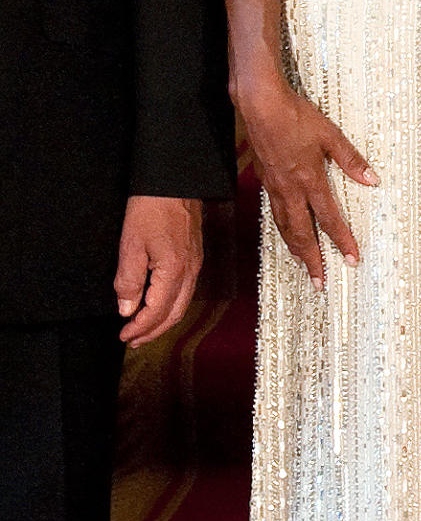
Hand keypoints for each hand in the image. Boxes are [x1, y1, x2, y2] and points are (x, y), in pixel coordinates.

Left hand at [115, 195, 203, 346]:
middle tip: (133, 340)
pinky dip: (172, 305)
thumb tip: (127, 309)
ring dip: (163, 320)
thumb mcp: (131, 244)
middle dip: (153, 331)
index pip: (156, 312)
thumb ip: (129, 281)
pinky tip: (160, 304)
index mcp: (174, 271)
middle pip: (174, 314)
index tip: (124, 336)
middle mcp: (190, 271)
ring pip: (182, 304)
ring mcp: (195, 264)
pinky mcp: (194, 256)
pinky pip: (186, 291)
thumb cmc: (153, 206)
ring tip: (145, 328)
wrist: (174, 180)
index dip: (139, 328)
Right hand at [241, 75, 377, 289]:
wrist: (260, 105)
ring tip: (302, 264)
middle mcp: (291, 189)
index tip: (351, 260)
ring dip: (295, 248)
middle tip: (319, 282)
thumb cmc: (295, 116)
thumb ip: (350, 159)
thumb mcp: (330, 135)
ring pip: (285, 226)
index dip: (342, 241)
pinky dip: (281, 228)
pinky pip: (273, 212)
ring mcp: (275, 186)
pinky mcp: (265, 179)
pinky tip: (284, 230)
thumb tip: (371, 179)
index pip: (329, 218)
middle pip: (302, 233)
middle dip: (312, 260)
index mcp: (310, 179)